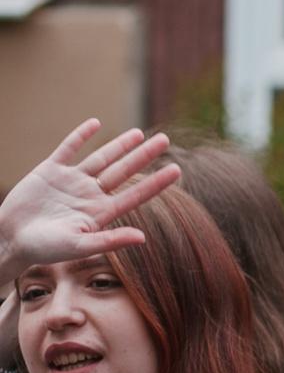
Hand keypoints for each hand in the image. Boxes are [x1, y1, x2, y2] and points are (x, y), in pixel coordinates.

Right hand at [0, 123, 183, 280]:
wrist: (9, 239)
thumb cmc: (44, 249)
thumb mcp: (79, 246)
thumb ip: (110, 241)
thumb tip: (143, 238)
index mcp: (101, 212)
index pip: (135, 194)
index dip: (156, 182)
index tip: (178, 168)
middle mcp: (90, 194)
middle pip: (122, 170)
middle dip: (143, 155)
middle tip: (165, 140)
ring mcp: (71, 181)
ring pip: (100, 158)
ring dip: (119, 145)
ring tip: (139, 133)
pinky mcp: (49, 171)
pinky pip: (68, 149)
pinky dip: (80, 136)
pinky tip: (95, 123)